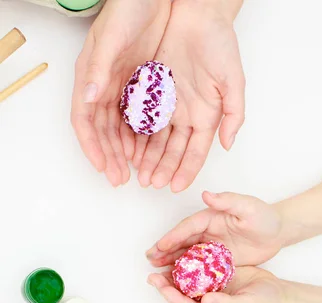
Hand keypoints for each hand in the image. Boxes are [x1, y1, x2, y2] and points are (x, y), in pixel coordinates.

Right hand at [71, 0, 170, 186]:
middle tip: (120, 178)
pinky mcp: (142, 87)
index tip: (103, 167)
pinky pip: (138, 119)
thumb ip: (100, 68)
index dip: (92, 145)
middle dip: (110, 156)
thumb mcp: (112, 37)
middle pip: (103, 130)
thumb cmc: (129, 8)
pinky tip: (148, 152)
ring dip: (125, 151)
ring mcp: (123, 88)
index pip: (85, 119)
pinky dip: (141, 137)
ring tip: (135, 172)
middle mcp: (104, 86)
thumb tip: (88, 98)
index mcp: (91, 76)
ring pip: (120, 128)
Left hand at [135, 0, 244, 191]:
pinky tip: (129, 149)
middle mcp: (186, 115)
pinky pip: (141, 119)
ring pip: (156, 139)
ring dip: (148, 158)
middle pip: (173, 151)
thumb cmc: (220, 43)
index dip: (186, 170)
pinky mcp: (151, 91)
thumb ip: (234, 114)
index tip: (175, 187)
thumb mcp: (234, 80)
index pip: (195, 152)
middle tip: (151, 184)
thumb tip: (228, 144)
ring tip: (139, 173)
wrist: (196, 12)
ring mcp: (168, 105)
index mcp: (206, 117)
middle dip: (163, 169)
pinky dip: (136, 136)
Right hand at [147, 191, 283, 266]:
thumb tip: (206, 194)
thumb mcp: (248, 206)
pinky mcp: (217, 259)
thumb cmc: (265, 217)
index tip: (160, 246)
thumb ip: (228, 200)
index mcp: (210, 217)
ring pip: (186, 254)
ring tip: (156, 271)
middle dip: (165, 250)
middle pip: (181, 241)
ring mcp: (211, 246)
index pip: (188, 227)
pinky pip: (198, 267)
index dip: (173, 236)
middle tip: (149, 259)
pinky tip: (176, 280)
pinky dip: (186, 272)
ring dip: (171, 262)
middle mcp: (207, 231)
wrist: (278, 232)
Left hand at [148, 266, 284, 302]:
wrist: (278, 294)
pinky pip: (199, 274)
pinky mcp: (217, 280)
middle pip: (182, 298)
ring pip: (188, 286)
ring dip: (174, 277)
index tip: (160, 285)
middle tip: (151, 275)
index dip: (172, 296)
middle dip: (166, 287)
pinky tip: (180, 256)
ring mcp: (212, 292)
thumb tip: (205, 301)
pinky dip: (189, 267)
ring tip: (159, 265)